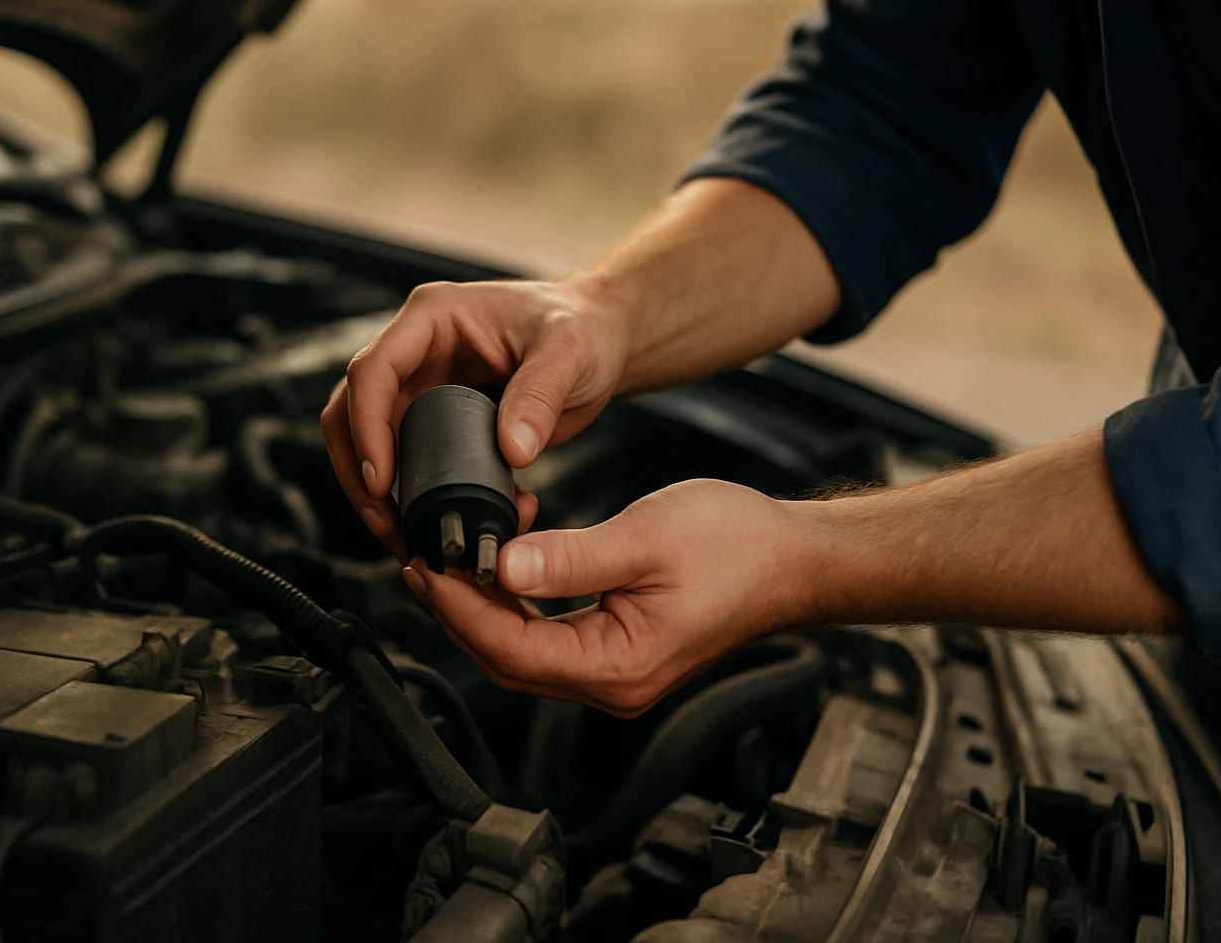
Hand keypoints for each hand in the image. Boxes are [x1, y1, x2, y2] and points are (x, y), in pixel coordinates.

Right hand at [322, 279, 628, 558]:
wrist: (599, 341)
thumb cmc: (583, 331)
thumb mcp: (570, 355)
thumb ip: (541, 396)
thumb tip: (511, 451)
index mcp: (433, 317)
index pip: (373, 370)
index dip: (366, 425)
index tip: (382, 479)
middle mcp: (415, 350)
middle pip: (353, 412)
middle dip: (361, 473)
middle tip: (388, 526)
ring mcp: (421, 387)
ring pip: (370, 443)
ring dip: (379, 495)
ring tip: (407, 540)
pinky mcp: (436, 422)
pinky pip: (407, 463)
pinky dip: (414, 499)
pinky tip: (440, 528)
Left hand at [400, 479, 817, 715]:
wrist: (796, 558)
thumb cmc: (739, 547)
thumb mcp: (645, 538)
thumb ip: (570, 557)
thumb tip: (501, 565)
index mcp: (618, 666)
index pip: (511, 650)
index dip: (459, 610)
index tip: (426, 567)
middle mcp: (614, 683)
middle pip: (509, 660)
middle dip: (460, 611)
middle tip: (425, 561)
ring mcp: (619, 671)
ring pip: (526, 650)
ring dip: (487, 607)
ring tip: (456, 557)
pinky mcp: (623, 649)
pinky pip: (552, 637)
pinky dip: (521, 604)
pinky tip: (509, 565)